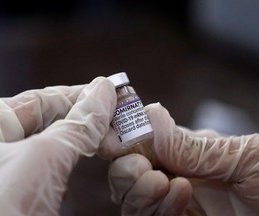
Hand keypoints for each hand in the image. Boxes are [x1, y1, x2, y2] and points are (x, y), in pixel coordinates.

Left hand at [0, 77, 115, 215]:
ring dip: (83, 137)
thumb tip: (102, 92)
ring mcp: (8, 174)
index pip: (36, 100)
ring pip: (53, 144)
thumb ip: (76, 125)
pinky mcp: (25, 194)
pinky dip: (75, 159)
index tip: (106, 92)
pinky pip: (54, 167)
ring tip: (109, 131)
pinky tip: (89, 155)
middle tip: (114, 112)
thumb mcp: (42, 160)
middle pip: (46, 120)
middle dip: (82, 115)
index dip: (74, 94)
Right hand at [100, 103, 258, 214]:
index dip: (123, 141)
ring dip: (139, 191)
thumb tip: (151, 114)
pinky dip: (159, 209)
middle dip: (125, 171)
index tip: (115, 142)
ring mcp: (174, 203)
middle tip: (141, 168)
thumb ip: (193, 145)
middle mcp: (173, 175)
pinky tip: (179, 193)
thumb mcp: (243, 156)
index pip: (139, 143)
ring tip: (161, 182)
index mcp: (184, 151)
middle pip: (126, 175)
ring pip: (132, 200)